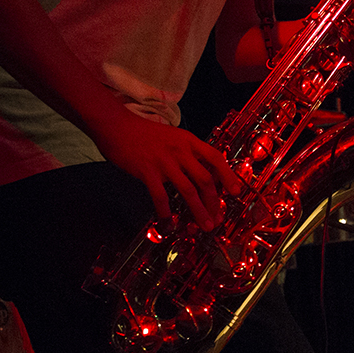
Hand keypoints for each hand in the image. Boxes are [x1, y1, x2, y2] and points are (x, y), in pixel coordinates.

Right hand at [99, 111, 241, 230]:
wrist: (117, 126)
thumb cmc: (144, 134)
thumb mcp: (173, 138)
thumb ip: (186, 153)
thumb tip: (201, 175)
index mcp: (188, 141)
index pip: (215, 158)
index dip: (228, 175)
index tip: (236, 191)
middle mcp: (180, 151)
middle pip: (205, 179)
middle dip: (214, 201)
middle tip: (218, 218)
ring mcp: (164, 161)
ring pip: (188, 190)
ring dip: (199, 211)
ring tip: (205, 226)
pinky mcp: (147, 171)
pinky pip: (161, 197)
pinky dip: (166, 214)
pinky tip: (168, 225)